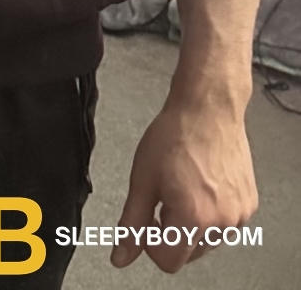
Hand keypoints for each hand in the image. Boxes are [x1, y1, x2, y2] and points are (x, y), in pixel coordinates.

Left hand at [110, 95, 258, 272]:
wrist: (207, 108)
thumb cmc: (175, 135)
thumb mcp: (142, 179)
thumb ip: (132, 223)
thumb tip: (121, 256)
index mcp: (193, 218)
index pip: (168, 261)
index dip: (150, 243)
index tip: (147, 220)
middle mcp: (222, 222)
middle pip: (187, 252)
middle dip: (171, 232)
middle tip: (164, 196)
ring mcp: (239, 214)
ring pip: (206, 240)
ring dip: (191, 223)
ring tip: (183, 186)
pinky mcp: (249, 204)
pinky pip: (224, 224)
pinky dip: (211, 213)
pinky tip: (201, 184)